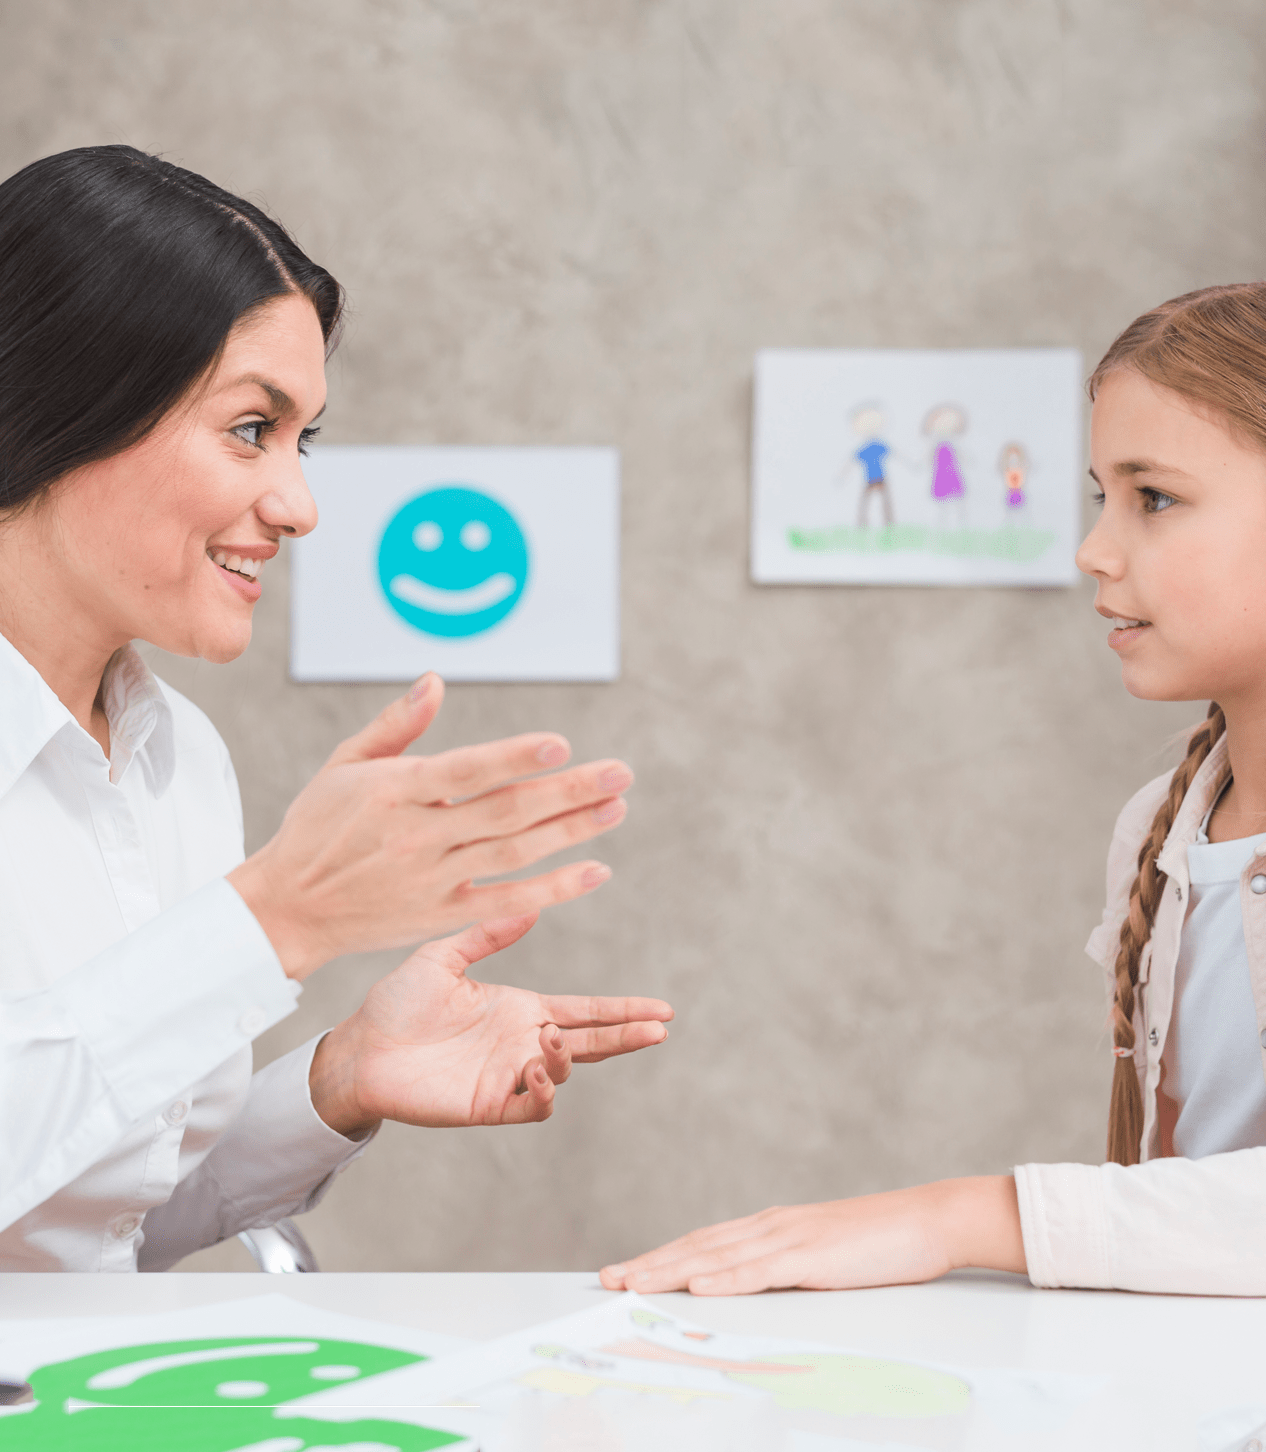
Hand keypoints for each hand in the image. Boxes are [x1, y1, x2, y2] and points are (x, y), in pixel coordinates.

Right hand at [229, 674, 632, 978]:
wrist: (284, 909)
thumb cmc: (317, 827)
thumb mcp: (344, 766)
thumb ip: (395, 725)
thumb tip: (436, 681)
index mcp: (394, 792)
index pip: (466, 771)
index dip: (514, 758)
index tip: (561, 743)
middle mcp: (417, 836)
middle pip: (505, 811)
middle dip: (568, 791)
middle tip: (620, 773)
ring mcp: (431, 879)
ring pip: (514, 853)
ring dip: (571, 831)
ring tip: (616, 808)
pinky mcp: (439, 916)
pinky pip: (506, 902)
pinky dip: (553, 889)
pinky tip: (595, 870)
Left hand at [308, 913, 673, 1134]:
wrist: (358, 1048)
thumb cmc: (397, 1002)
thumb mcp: (443, 956)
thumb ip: (488, 933)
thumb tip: (533, 905)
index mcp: (521, 1007)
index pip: (585, 1009)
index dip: (623, 1010)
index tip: (663, 1009)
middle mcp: (522, 1041)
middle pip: (590, 1042)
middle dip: (626, 1036)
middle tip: (659, 1030)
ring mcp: (507, 1075)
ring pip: (563, 1073)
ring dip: (566, 1057)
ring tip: (548, 1040)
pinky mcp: (487, 1104)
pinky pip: (532, 1106)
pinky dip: (543, 1092)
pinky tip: (533, 1069)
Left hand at [599, 1178, 1025, 1295]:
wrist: (929, 1219)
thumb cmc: (881, 1243)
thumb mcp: (823, 1258)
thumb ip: (787, 1268)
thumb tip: (753, 1290)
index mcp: (772, 1227)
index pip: (704, 1244)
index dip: (662, 1257)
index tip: (627, 1270)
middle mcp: (772, 1226)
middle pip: (698, 1246)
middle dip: (651, 1263)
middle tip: (608, 1278)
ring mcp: (792, 1238)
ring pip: (718, 1256)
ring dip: (672, 1270)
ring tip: (634, 1282)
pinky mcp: (814, 1255)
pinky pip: (762, 1270)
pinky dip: (726, 1279)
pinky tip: (699, 1287)